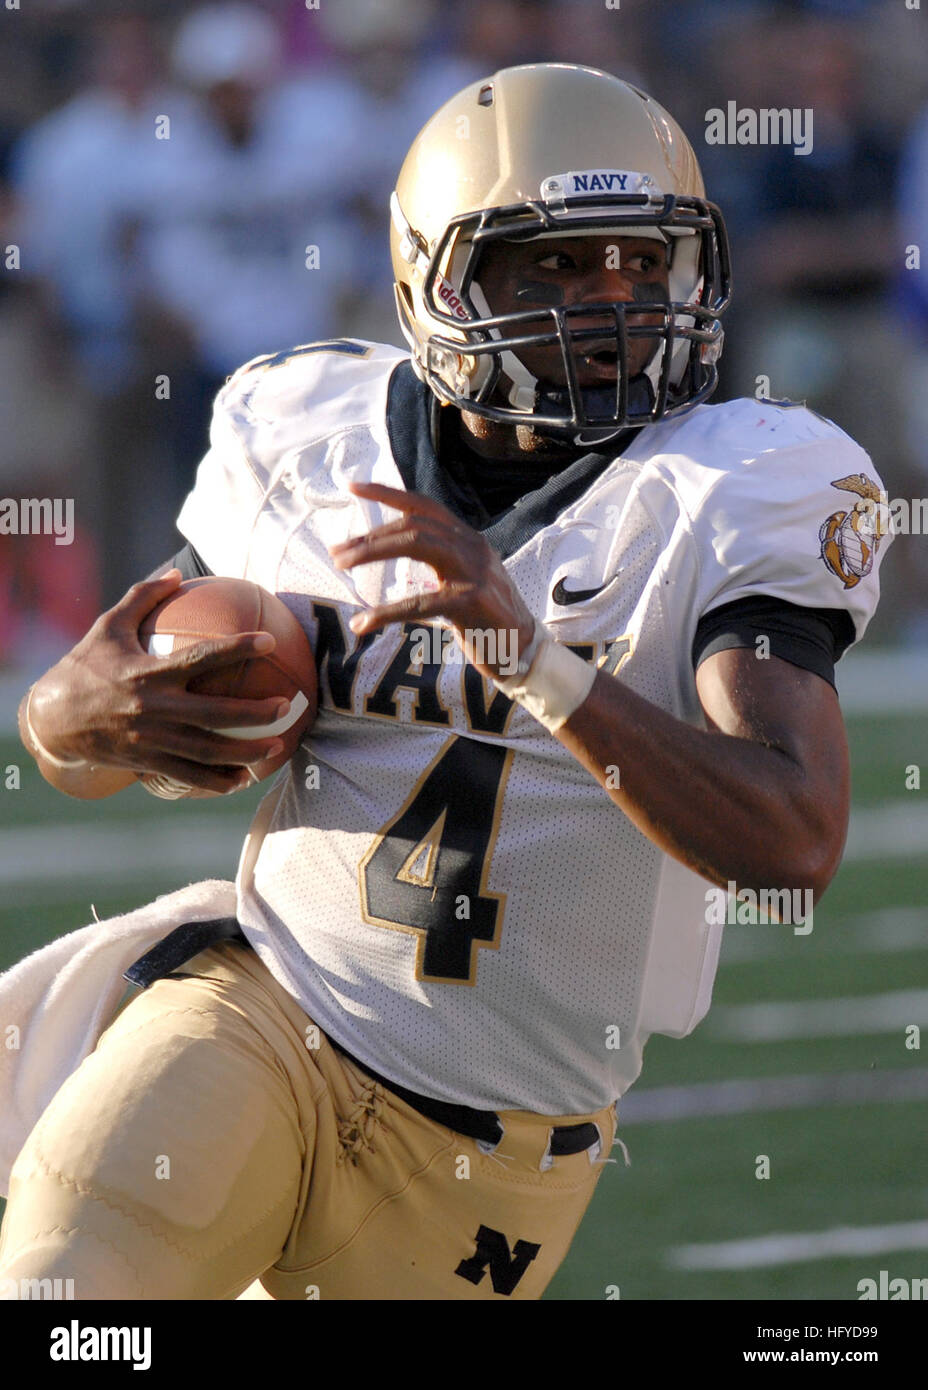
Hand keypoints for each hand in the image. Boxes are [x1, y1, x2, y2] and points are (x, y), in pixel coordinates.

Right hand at [27, 570, 292, 795]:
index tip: (268, 640)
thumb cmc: (85, 667)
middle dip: (256, 713)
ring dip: (246, 752)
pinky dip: (216, 780)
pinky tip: (241, 779)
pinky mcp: (146, 762)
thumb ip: (142, 598)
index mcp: (148, 672)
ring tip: (275, 747)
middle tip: (287, 706)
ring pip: (207, 751)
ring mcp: (150, 740)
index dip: (237, 649)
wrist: (51, 719)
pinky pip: (188, 775)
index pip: (200, 658)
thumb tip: (176, 574)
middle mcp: (153, 708)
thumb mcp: (107, 627)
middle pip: (215, 714)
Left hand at [328, 481, 536, 682]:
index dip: (386, 493)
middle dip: (370, 536)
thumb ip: (442, 561)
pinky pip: (420, 602)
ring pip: (416, 545)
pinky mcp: (472, 602)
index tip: (351, 486)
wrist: (526, 653)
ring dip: (372, 552)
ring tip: (342, 565)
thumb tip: (402, 550)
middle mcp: (473, 548)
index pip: (424, 505)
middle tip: (337, 553)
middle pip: (414, 524)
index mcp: (469, 540)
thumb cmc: (489, 621)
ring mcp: (474, 572)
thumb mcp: (466, 580)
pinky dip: (386, 612)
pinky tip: (363, 623)